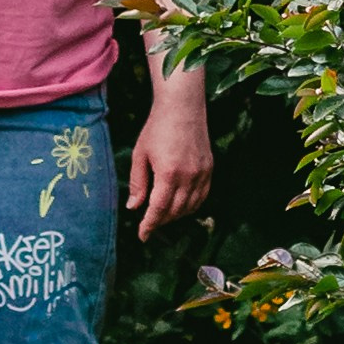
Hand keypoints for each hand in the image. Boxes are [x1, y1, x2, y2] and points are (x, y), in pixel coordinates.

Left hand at [125, 73, 213, 241]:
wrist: (182, 107)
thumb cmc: (157, 128)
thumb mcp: (140, 154)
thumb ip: (137, 183)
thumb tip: (133, 207)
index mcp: (169, 174)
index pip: (159, 209)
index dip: (150, 225)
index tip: (142, 236)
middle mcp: (189, 177)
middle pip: (175, 211)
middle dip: (161, 221)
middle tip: (149, 224)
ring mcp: (202, 173)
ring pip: (190, 207)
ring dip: (176, 215)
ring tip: (163, 215)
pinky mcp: (209, 169)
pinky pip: (202, 196)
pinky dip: (191, 206)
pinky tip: (181, 205)